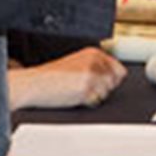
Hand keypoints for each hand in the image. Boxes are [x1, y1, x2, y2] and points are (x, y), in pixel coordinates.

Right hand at [7, 48, 125, 110]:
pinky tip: (75, 96)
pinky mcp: (85, 89)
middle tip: (83, 86)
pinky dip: (87, 102)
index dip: (110, 79)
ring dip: (94, 95)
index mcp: (93, 53)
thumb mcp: (78, 63)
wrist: (35, 83)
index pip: (119, 69)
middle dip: (103, 87)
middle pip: (114, 82)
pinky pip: (96, 101)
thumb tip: (119, 76)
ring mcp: (90, 75)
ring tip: (77, 90)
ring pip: (106, 93)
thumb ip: (99, 66)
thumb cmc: (53, 76)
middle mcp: (94, 62)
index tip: (98, 81)